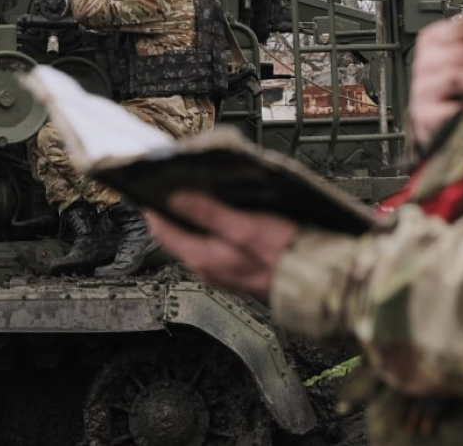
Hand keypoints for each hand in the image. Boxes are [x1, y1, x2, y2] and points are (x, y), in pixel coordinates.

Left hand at [144, 191, 298, 302]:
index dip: (153, 206)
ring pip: (196, 238)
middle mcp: (207, 268)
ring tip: (200, 191)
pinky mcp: (236, 269)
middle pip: (178, 233)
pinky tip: (225, 212)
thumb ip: (207, 213)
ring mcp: (221, 271)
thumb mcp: (244, 227)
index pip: (162, 230)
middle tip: (174, 182)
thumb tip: (176, 199)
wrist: (315, 281)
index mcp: (203, 259)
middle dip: (175, 208)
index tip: (147, 186)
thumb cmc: (285, 256)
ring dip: (196, 216)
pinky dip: (213, 226)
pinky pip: (214, 244)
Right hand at [410, 13, 462, 144]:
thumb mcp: (462, 58)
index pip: (460, 26)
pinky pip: (449, 108)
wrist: (434, 117)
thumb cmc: (452, 84)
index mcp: (433, 40)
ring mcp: (423, 88)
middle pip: (459, 52)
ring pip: (454, 76)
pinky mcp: (425, 113)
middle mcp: (425, 61)